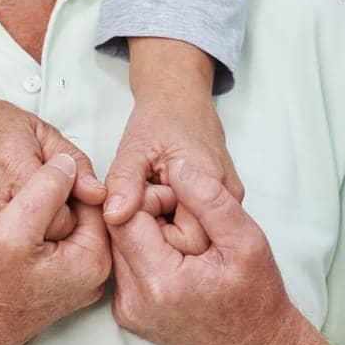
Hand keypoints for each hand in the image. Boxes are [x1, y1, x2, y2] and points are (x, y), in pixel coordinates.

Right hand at [0, 58, 105, 254]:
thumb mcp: (39, 131)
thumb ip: (74, 161)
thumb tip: (97, 194)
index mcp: (14, 172)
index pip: (67, 221)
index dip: (71, 211)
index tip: (65, 199)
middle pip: (43, 243)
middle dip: (51, 228)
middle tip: (40, 204)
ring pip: (15, 255)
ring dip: (24, 241)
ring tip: (18, 212)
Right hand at [0, 154, 109, 344]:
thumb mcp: (14, 227)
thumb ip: (47, 189)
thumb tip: (68, 164)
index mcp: (93, 260)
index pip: (94, 199)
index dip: (64, 181)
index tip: (34, 179)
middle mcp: (92, 274)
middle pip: (83, 213)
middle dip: (55, 197)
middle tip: (20, 199)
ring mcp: (75, 280)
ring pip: (67, 224)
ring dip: (42, 211)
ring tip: (13, 215)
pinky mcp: (57, 281)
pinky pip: (55, 240)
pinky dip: (36, 228)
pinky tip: (12, 231)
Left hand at [104, 39, 244, 254]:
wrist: (180, 99)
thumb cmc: (160, 119)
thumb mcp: (134, 148)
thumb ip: (124, 182)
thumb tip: (114, 216)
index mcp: (208, 181)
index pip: (187, 240)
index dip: (155, 233)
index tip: (134, 212)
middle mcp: (228, 197)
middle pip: (196, 245)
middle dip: (162, 233)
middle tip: (138, 208)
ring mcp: (229, 203)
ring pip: (199, 240)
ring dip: (169, 228)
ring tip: (149, 202)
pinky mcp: (225, 204)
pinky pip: (201, 227)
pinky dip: (177, 222)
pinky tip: (161, 206)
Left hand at [109, 158, 294, 344]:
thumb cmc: (256, 297)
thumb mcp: (246, 239)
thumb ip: (210, 198)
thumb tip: (178, 167)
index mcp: (161, 281)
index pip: (125, 214)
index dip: (152, 196)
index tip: (180, 201)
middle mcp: (135, 301)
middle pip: (117, 231)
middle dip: (145, 213)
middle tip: (182, 217)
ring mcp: (129, 311)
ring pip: (118, 247)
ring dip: (143, 233)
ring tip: (181, 239)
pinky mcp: (129, 315)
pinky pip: (124, 267)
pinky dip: (144, 253)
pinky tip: (173, 257)